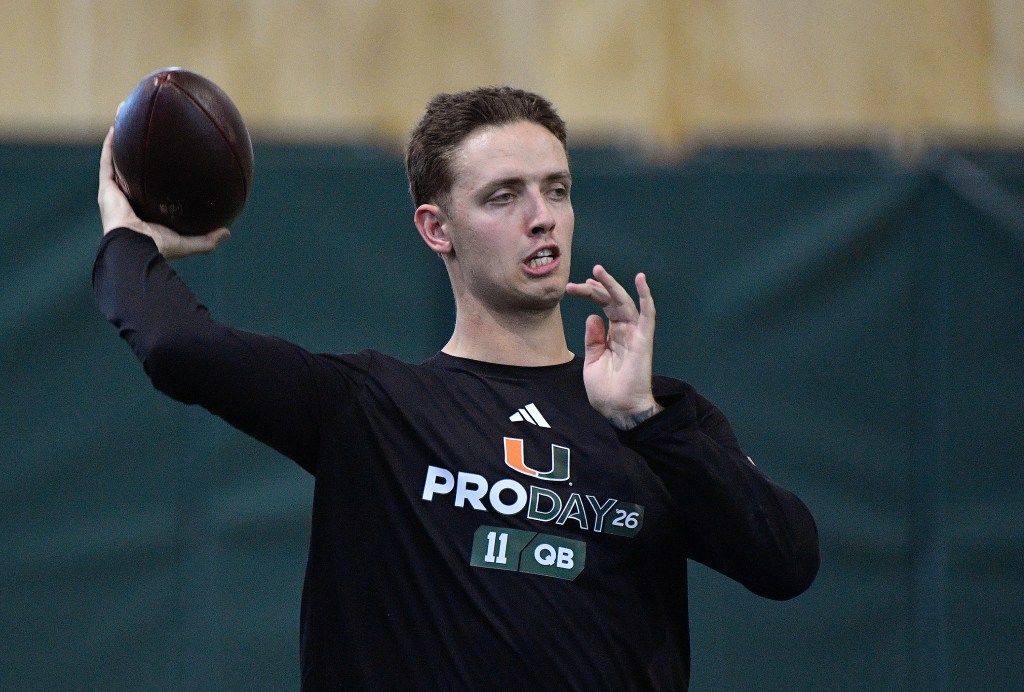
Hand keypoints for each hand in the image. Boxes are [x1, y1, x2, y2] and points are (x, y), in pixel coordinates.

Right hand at [98, 126, 229, 258]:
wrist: (134, 248)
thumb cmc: (159, 248)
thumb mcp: (188, 243)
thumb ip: (207, 240)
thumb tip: (228, 232)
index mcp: (145, 211)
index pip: (150, 189)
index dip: (156, 175)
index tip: (166, 160)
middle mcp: (129, 199)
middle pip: (133, 170)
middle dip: (138, 152)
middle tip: (148, 134)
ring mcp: (115, 193)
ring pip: (117, 161)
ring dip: (121, 141)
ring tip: (127, 121)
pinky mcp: (106, 188)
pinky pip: (107, 161)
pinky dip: (110, 145)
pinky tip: (115, 127)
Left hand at [565, 264, 662, 428]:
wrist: (617, 409)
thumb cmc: (606, 390)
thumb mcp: (592, 360)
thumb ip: (593, 339)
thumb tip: (591, 317)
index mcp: (612, 335)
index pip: (603, 307)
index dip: (591, 294)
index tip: (575, 287)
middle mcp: (625, 331)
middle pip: (611, 301)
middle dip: (596, 287)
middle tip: (581, 278)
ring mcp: (635, 334)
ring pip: (625, 302)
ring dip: (612, 285)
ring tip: (598, 271)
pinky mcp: (643, 340)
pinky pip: (648, 314)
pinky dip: (645, 296)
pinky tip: (640, 279)